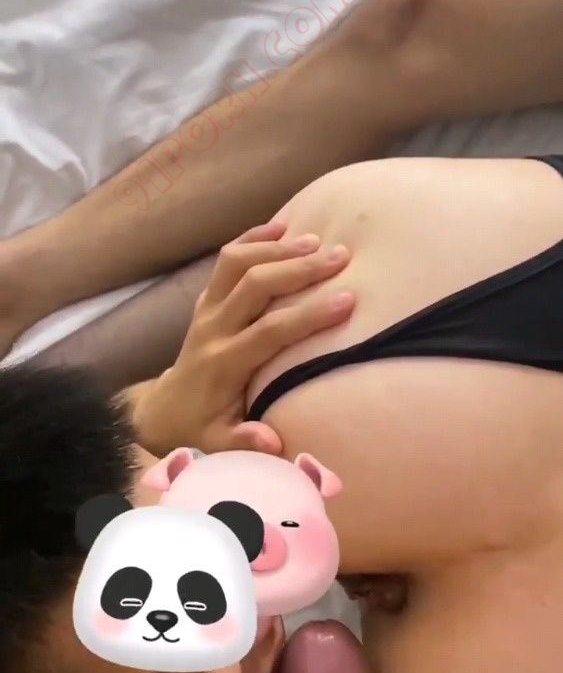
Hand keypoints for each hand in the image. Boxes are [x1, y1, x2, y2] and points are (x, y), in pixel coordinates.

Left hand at [134, 220, 354, 454]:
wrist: (166, 410)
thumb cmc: (203, 429)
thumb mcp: (219, 445)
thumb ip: (244, 443)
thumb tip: (273, 441)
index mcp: (223, 364)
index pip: (269, 331)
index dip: (308, 315)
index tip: (348, 302)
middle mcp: (212, 329)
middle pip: (254, 285)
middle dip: (299, 268)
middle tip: (340, 256)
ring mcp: (206, 310)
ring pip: (236, 263)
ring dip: (277, 248)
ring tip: (317, 241)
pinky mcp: (205, 300)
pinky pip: (225, 260)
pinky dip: (253, 239)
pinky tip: (283, 226)